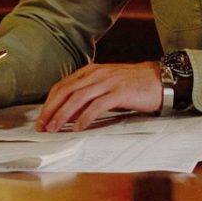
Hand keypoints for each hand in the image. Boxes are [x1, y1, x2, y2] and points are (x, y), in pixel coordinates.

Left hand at [35, 61, 165, 131]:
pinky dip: (84, 117)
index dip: (49, 103)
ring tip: (55, 129)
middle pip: (66, 91)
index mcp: (91, 71)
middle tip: (43, 127)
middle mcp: (97, 74)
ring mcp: (108, 82)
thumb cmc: (133, 85)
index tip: (41, 119)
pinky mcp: (120, 92)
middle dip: (51, 110)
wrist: (160, 80)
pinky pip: (97, 105)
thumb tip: (69, 114)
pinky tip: (78, 127)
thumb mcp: (106, 86)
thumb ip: (89, 95)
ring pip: (78, 98)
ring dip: (63, 115)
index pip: (62, 86)